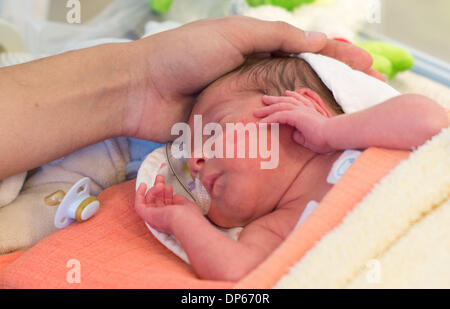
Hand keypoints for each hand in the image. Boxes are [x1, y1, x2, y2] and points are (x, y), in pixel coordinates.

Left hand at [122, 16, 375, 141]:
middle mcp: (255, 76)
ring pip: (288, 107)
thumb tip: (317, 39)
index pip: (305, 50)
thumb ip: (274, 36)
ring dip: (318, 111)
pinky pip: (266, 130)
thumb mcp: (233, 35)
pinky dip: (288, 132)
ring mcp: (245, 104)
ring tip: (350, 119)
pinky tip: (311, 138)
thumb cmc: (183, 55)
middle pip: (302, 80)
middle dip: (336, 86)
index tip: (366, 66)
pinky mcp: (234, 128)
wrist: (141, 90)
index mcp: (256, 48)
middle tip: (368, 96)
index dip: (337, 57)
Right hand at [135, 175, 201, 233]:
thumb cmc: (190, 216)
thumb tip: (175, 196)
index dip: (166, 194)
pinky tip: (143, 185)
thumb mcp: (186, 205)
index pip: (165, 204)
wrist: (185, 220)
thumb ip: (179, 200)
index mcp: (171, 218)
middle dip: (158, 187)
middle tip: (160, 178)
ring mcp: (153, 217)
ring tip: (160, 182)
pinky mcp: (146, 215)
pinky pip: (139, 204)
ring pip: (149, 200)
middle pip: (156, 200)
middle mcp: (161, 218)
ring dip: (153, 189)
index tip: (169, 186)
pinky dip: (139, 194)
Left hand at [254, 90, 333, 152]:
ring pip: (279, 107)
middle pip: (285, 101)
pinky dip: (268, 119)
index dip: (286, 99)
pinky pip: (279, 116)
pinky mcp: (296, 116)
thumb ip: (299, 134)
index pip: (294, 102)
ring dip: (266, 110)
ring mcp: (300, 110)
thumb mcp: (308, 137)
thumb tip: (293, 134)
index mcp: (307, 111)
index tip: (281, 96)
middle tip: (263, 99)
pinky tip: (260, 124)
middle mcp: (303, 108)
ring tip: (256, 113)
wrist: (333, 136)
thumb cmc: (324, 139)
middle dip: (273, 100)